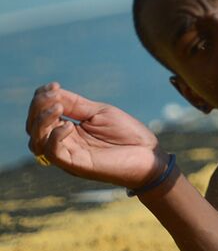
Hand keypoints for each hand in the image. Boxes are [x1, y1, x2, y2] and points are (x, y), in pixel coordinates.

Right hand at [26, 83, 162, 188]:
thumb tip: (52, 91)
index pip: (41, 114)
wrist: (150, 156)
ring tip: (58, 108)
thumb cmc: (128, 135)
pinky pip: (52, 153)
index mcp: (67, 129)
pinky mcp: (75, 165)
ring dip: (42, 121)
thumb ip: (75, 105)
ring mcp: (68, 154)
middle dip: (38, 107)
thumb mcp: (100, 113)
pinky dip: (54, 137)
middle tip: (53, 94)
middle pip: (34, 126)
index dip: (41, 98)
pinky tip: (68, 125)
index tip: (53, 85)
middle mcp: (63, 142)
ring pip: (37, 140)